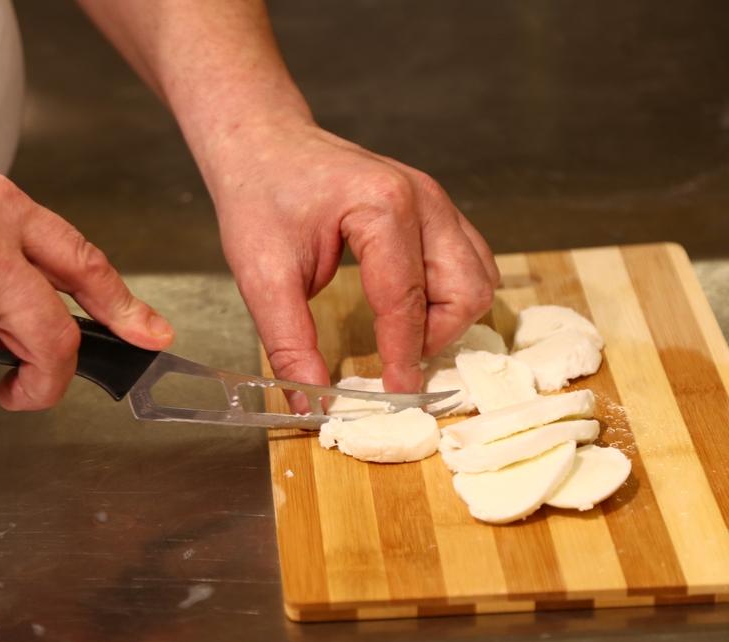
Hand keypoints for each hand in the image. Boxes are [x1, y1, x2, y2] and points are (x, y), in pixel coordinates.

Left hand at [206, 119, 497, 393]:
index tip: (395, 395)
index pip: (408, 299)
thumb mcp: (261, 274)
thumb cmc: (259, 195)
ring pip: (478, 277)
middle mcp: (423, 199)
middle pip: (466, 290)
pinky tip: (409, 309)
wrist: (262, 143)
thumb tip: (312, 402)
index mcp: (382, 207)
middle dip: (435, 337)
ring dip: (448, 318)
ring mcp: (435, 200)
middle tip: (393, 361)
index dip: (404, 356)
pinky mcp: (434, 208)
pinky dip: (448, 294)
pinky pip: (467, 260)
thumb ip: (289, 342)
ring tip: (400, 337)